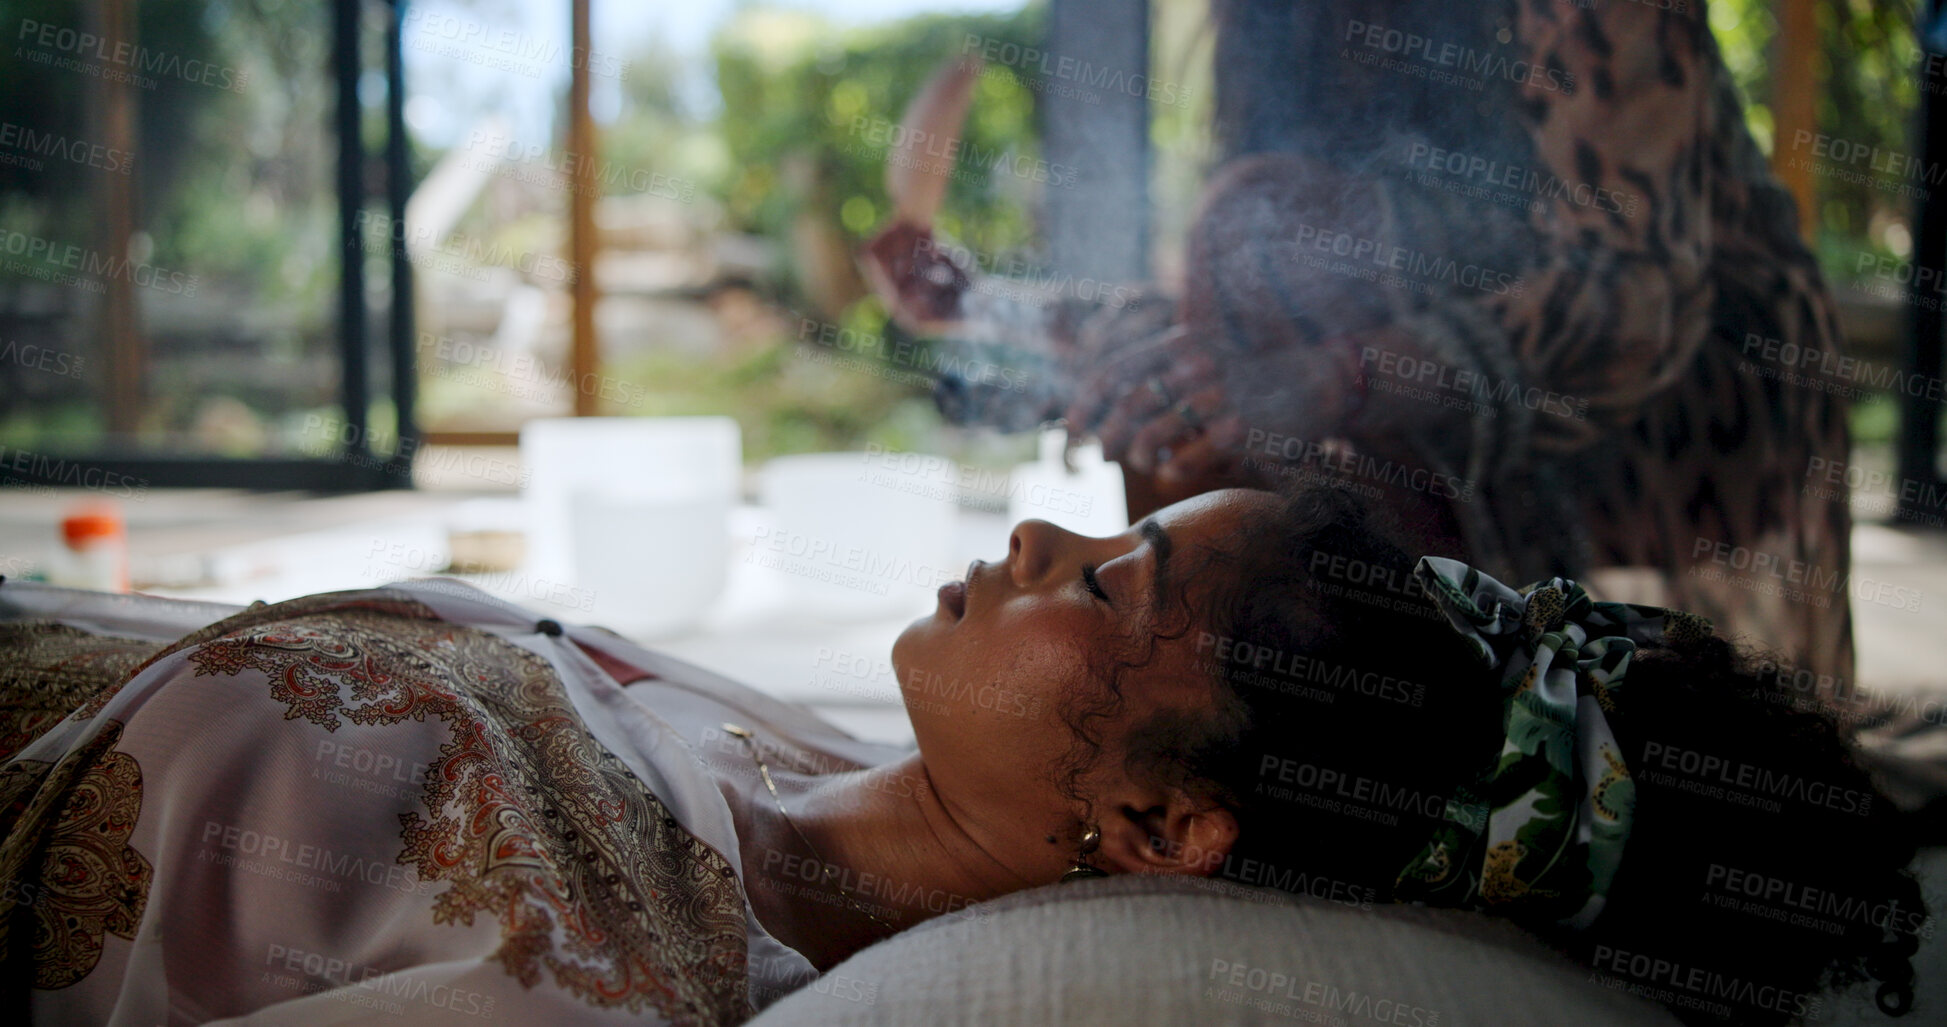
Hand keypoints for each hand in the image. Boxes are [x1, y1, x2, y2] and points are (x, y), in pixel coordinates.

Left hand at [1063, 323, 1259, 491]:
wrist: (1314, 382)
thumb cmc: (1243, 377)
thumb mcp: (1200, 357)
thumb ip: (1157, 373)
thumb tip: (1099, 411)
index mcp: (1180, 343)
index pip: (1114, 371)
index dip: (1084, 403)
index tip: (1071, 427)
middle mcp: (1196, 366)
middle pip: (1127, 407)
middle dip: (1104, 437)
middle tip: (1101, 455)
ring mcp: (1218, 398)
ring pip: (1148, 438)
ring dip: (1136, 457)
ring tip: (1141, 461)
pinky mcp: (1238, 431)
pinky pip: (1181, 462)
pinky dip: (1168, 473)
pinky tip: (1172, 472)